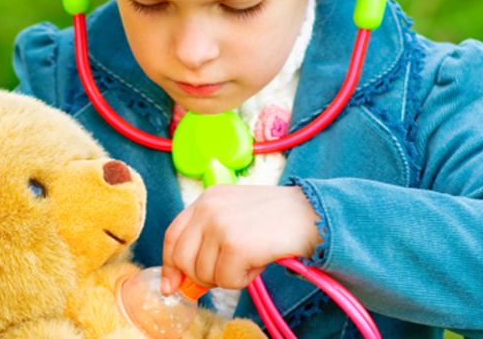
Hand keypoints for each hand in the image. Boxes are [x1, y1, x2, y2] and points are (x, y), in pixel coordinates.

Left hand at [160, 185, 322, 294]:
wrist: (311, 215)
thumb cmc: (275, 220)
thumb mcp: (234, 218)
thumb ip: (206, 240)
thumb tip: (178, 283)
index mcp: (207, 198)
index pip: (172, 236)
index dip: (171, 264)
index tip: (173, 284)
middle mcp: (208, 208)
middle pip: (182, 259)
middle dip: (202, 276)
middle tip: (228, 270)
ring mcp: (220, 225)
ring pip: (204, 274)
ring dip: (228, 276)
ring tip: (250, 257)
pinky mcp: (235, 245)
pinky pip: (226, 281)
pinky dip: (243, 279)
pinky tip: (258, 262)